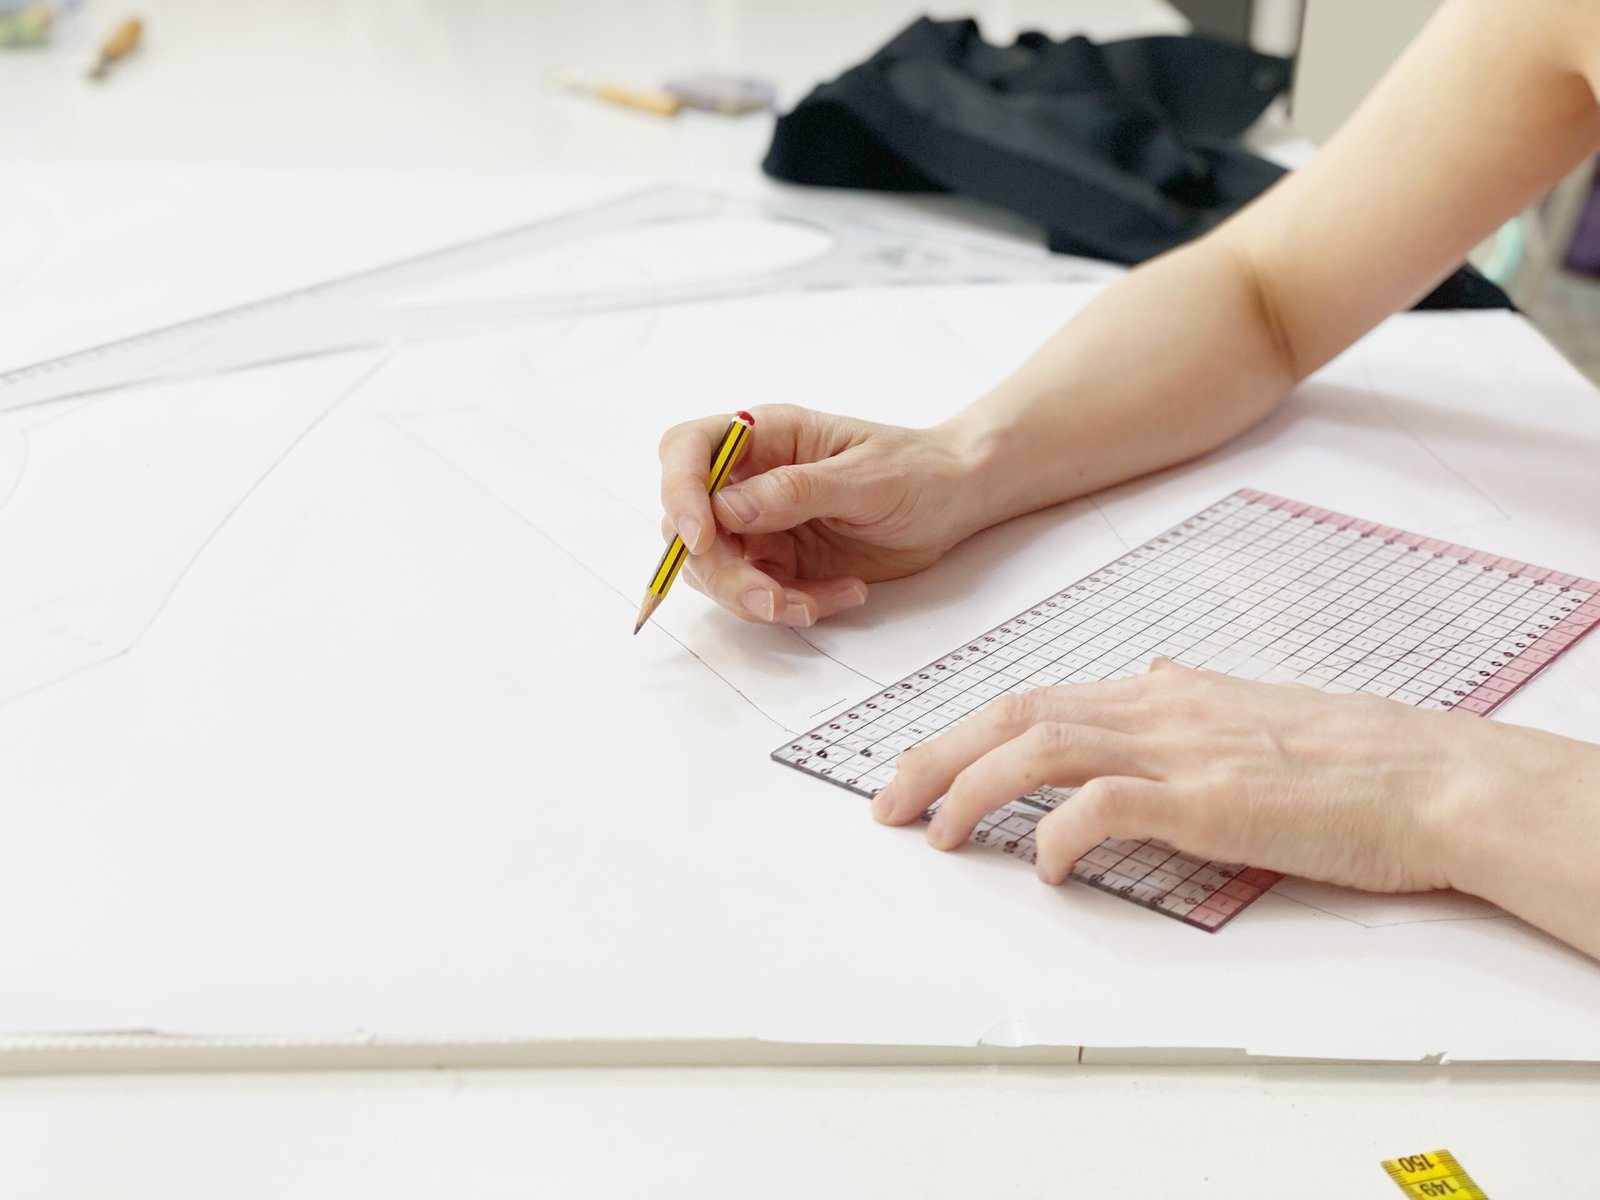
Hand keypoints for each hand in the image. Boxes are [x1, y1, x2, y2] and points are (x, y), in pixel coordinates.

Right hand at [657, 404, 990, 626]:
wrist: (955, 501)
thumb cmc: (916, 469)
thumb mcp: (865, 476)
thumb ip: (797, 490)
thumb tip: (729, 508)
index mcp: (765, 437)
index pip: (687, 450)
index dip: (679, 492)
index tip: (701, 538)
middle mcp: (750, 480)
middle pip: (689, 525)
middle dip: (721, 571)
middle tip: (768, 599)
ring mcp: (762, 525)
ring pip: (717, 570)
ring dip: (755, 598)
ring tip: (813, 603)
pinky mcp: (782, 564)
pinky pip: (763, 596)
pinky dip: (797, 606)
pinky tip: (845, 593)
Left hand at [869, 660, 1530, 895]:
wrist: (1427, 776)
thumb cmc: (1347, 756)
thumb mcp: (1249, 711)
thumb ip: (1186, 701)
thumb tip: (1147, 679)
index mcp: (1161, 693)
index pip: (1034, 699)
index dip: (964, 733)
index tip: (921, 767)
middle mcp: (1157, 708)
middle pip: (1015, 715)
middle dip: (938, 757)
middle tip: (888, 804)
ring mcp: (1180, 750)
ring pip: (1043, 747)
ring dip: (975, 790)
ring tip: (936, 835)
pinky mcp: (1210, 799)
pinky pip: (1110, 804)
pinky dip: (1061, 832)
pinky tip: (1045, 868)